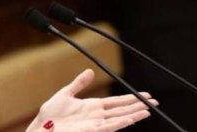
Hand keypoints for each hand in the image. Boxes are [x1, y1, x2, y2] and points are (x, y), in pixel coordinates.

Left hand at [26, 69, 157, 131]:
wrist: (42, 127)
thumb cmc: (51, 114)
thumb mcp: (66, 93)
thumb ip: (79, 83)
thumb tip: (90, 71)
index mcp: (93, 106)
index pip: (116, 102)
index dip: (130, 98)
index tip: (144, 95)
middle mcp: (97, 116)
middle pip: (122, 109)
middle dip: (138, 106)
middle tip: (155, 102)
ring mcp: (95, 124)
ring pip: (119, 118)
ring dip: (134, 115)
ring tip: (148, 110)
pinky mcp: (91, 131)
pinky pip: (109, 126)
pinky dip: (121, 122)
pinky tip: (131, 119)